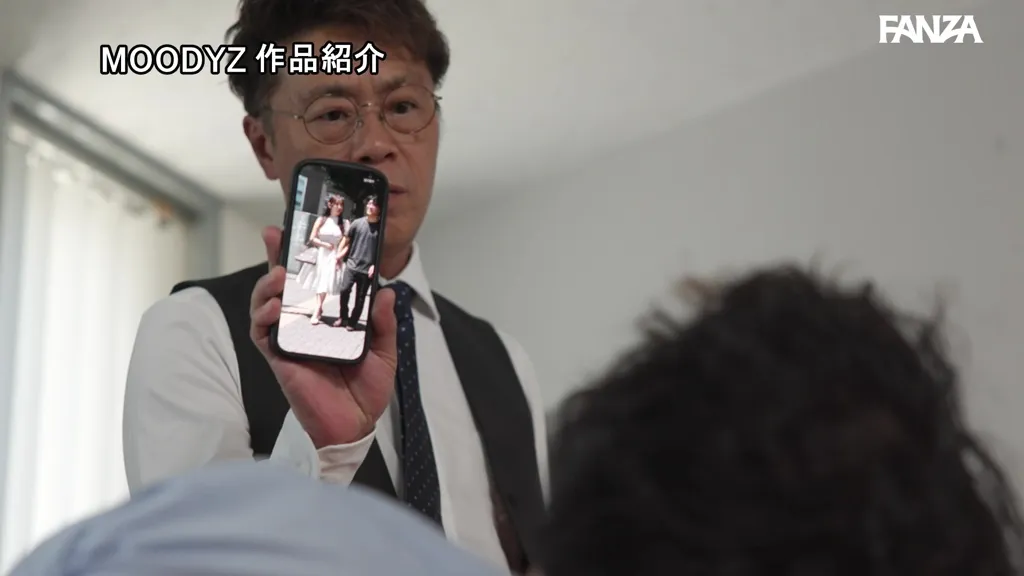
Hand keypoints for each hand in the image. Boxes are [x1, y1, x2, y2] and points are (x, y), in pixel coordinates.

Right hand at [250, 226, 396, 447]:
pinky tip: (274, 309)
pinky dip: (263, 318)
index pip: (311, 281)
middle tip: (276, 236)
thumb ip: (383, 323)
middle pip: (282, 285)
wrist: (355, 425)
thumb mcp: (384, 351)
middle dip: (276, 257)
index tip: (297, 229)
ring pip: (265, 304)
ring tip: (279, 276)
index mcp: (328, 318)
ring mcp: (289, 340)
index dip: (301, 256)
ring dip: (267, 286)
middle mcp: (304, 325)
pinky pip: (262, 334)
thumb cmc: (366, 389)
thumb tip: (387, 292)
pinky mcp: (280, 358)